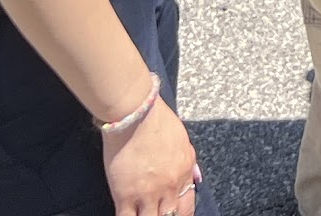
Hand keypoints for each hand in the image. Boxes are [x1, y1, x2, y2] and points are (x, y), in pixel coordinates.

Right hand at [103, 93, 198, 215]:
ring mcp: (147, 194)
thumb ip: (188, 163)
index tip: (177, 214)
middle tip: (158, 212)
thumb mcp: (183, 141)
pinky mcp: (125, 196)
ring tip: (143, 213)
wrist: (137, 115)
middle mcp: (169, 187)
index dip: (182, 214)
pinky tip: (128, 215)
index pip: (187, 206)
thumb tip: (196, 179)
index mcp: (184, 173)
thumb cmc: (158, 121)